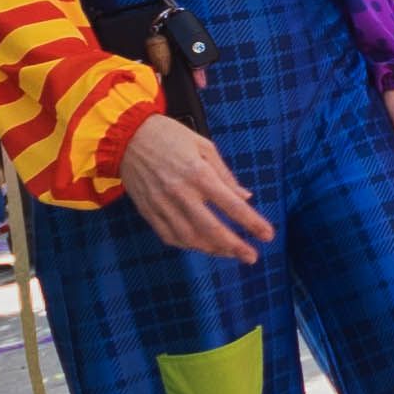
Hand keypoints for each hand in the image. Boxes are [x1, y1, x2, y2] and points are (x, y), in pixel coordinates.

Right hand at [118, 114, 274, 263]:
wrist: (126, 136)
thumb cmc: (169, 136)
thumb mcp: (204, 146)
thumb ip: (225, 175)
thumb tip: (245, 197)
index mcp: (198, 173)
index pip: (231, 204)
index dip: (252, 222)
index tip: (267, 235)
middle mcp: (180, 193)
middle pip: (212, 229)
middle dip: (235, 246)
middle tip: (252, 257)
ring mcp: (162, 205)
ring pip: (191, 238)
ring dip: (213, 249)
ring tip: (229, 253)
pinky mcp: (148, 211)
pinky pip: (170, 236)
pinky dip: (188, 245)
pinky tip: (202, 245)